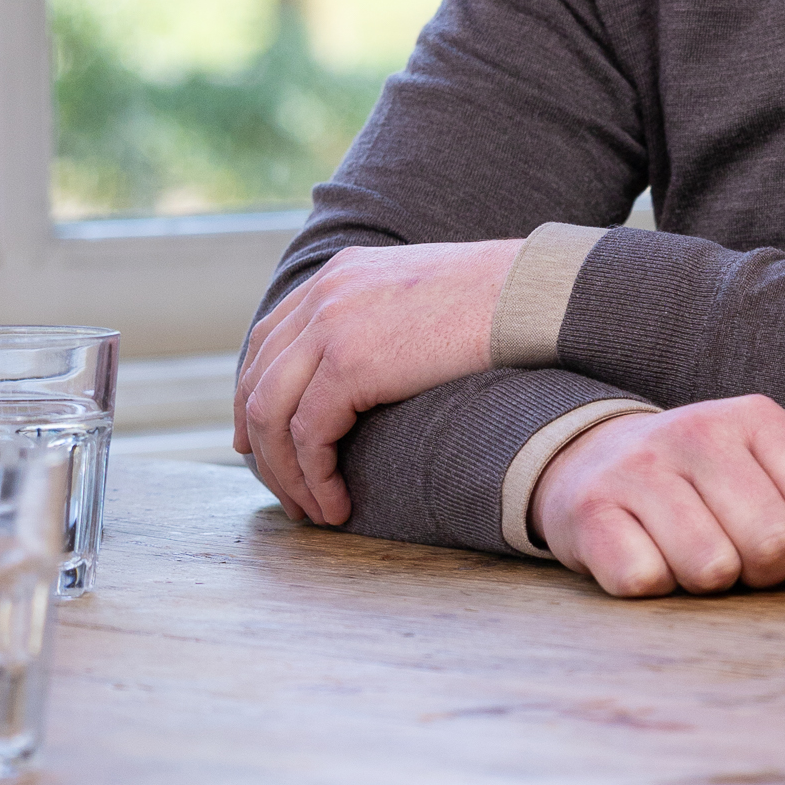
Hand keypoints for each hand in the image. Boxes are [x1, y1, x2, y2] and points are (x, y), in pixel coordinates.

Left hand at [234, 240, 521, 526]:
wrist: (529, 292)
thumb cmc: (498, 301)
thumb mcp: (419, 294)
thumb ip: (382, 318)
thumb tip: (378, 363)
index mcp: (337, 273)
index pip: (267, 341)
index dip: (255, 397)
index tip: (259, 442)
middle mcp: (323, 295)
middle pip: (257, 381)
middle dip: (261, 446)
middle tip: (285, 490)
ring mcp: (330, 326)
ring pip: (271, 416)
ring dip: (285, 473)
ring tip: (312, 511)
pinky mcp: (349, 365)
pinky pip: (308, 436)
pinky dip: (315, 479)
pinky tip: (336, 505)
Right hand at [531, 395, 784, 598]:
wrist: (591, 467)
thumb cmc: (709, 494)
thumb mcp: (779, 495)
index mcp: (759, 419)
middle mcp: (700, 429)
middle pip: (774, 546)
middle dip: (762, 577)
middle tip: (736, 560)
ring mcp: (640, 466)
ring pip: (711, 569)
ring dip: (705, 586)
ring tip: (688, 557)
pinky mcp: (590, 509)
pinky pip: (646, 581)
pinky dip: (651, 587)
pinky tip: (643, 557)